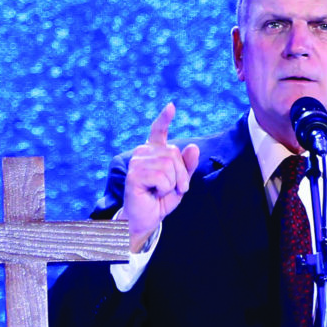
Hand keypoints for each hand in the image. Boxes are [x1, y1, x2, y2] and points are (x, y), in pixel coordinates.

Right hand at [121, 103, 200, 251]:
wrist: (145, 220)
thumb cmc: (160, 200)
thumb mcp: (180, 182)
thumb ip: (187, 165)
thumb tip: (192, 147)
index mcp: (153, 152)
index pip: (158, 131)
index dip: (164, 119)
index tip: (172, 106)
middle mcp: (143, 152)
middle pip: (174, 153)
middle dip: (181, 175)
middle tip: (172, 189)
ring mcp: (137, 161)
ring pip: (169, 165)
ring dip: (173, 183)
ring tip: (160, 191)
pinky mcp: (134, 174)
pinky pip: (162, 177)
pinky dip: (164, 189)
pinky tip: (153, 193)